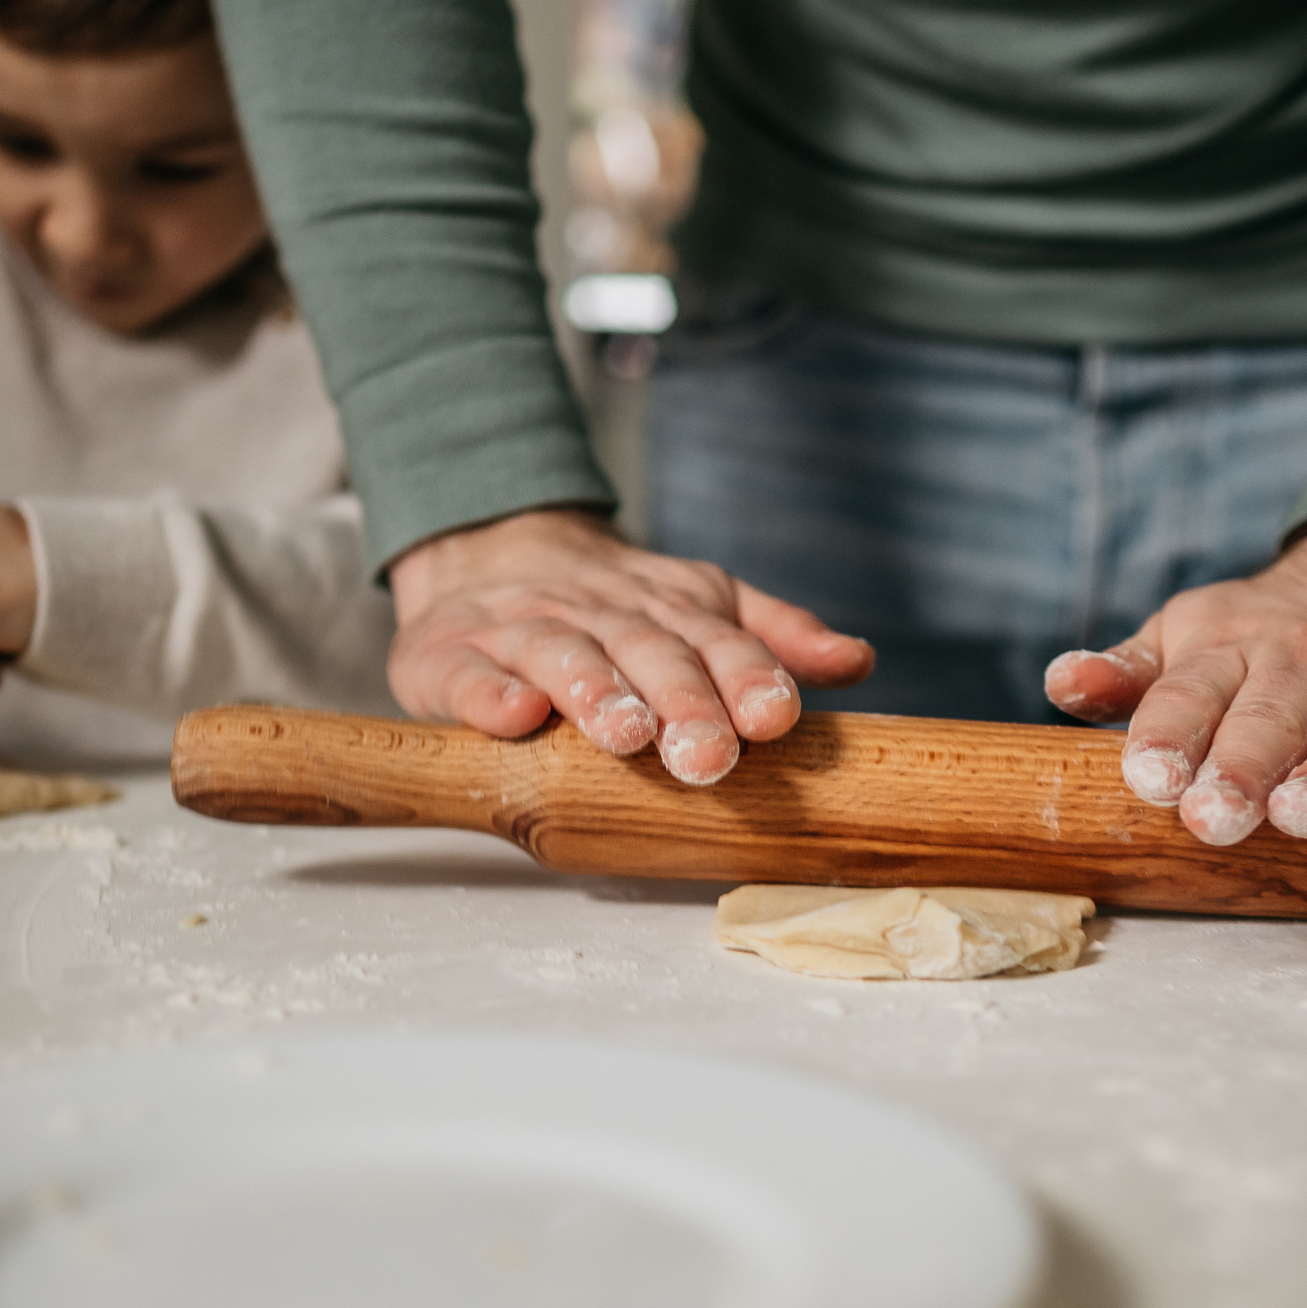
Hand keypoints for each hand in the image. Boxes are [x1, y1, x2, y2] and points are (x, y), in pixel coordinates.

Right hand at [385, 508, 874, 783]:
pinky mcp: (449, 656)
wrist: (485, 550)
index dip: (747, 677)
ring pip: (563, 658)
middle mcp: (601, 615)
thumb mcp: (701, 606)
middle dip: (682, 702)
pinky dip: (487, 694)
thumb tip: (857, 661)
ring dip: (593, 694)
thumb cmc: (613, 608)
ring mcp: (522, 632)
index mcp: (670, 608)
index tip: (776, 717)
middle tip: (708, 756)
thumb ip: (775, 637)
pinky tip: (510, 715)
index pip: (717, 642)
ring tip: (622, 734)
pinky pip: (466, 676)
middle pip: (648, 654)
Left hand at [1043, 529, 1306, 845]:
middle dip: (1241, 768)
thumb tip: (1063, 685)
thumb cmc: (1273, 628)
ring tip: (1298, 814)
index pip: (1190, 692)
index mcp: (1230, 644)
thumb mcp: (1191, 634)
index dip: (1169, 735)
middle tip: (1215, 816)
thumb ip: (1130, 672)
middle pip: (1270, 718)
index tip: (1150, 776)